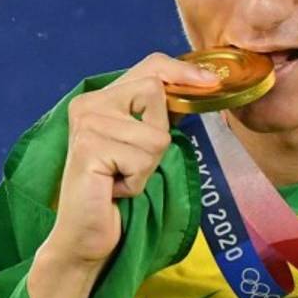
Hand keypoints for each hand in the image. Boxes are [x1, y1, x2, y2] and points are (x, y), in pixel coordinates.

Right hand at [27, 52, 218, 297]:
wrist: (86, 232)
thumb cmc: (119, 183)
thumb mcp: (145, 139)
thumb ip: (163, 110)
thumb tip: (205, 83)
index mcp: (102, 96)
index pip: (152, 65)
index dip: (184, 71)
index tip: (212, 82)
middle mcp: (89, 103)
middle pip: (156, 92)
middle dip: (160, 133)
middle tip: (136, 159)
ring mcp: (86, 125)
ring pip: (155, 134)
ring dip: (149, 164)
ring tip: (123, 175)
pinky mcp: (87, 150)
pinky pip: (142, 159)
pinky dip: (138, 180)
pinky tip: (116, 187)